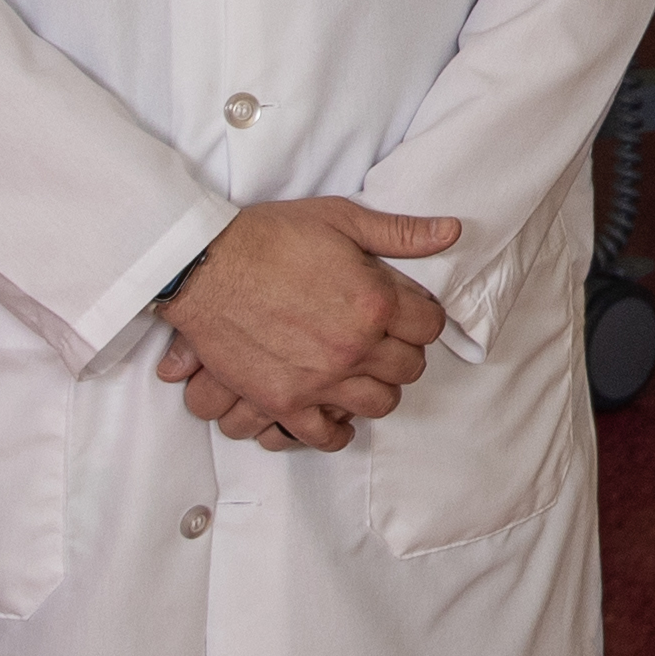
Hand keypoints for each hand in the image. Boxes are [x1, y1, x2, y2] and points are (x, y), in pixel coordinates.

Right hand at [161, 194, 464, 448]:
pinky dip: (337, 429)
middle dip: (403, 351)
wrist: (204, 264)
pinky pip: (326, 435)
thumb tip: (450, 231)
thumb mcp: (341, 220)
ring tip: (363, 371)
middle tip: (385, 340)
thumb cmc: (269, 237)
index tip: (407, 313)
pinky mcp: (284, 401)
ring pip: (379, 403)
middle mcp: (354, 347)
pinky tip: (338, 412)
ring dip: (378, 387)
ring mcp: (320, 380)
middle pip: (409, 367)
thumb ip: (400, 233)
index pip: (430, 326)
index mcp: (374, 303)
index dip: (422, 317)